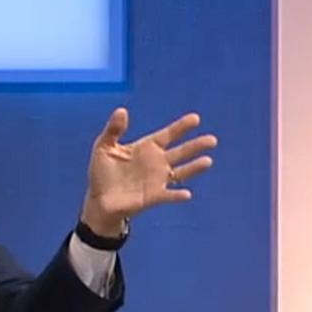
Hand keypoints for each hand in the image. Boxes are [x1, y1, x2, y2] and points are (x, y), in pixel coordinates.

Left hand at [79, 109, 217, 234]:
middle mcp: (157, 162)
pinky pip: (168, 195)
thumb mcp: (103, 147)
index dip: (181, 127)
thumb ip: (113, 130)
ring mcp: (157, 180)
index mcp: (147, 148)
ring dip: (194, 167)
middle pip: (181, 152)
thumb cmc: (102, 173)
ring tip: (208, 161)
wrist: (99, 200)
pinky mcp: (153, 197)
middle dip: (196, 146)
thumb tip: (122, 111)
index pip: (168, 134)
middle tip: (212, 139)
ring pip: (181, 172)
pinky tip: (186, 194)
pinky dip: (177, 195)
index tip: (196, 119)